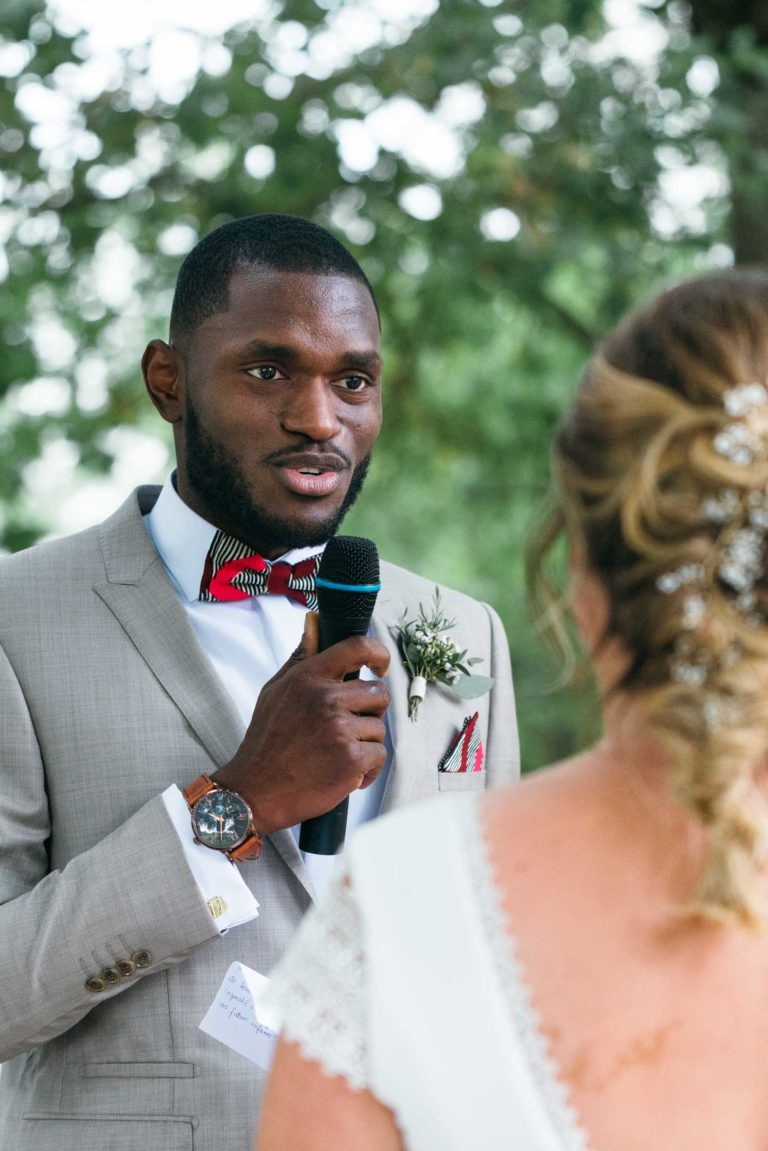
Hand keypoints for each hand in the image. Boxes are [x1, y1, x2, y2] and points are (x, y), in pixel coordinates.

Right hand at [213, 613, 390, 834]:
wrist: (256, 791)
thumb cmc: (265, 741)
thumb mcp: (275, 691)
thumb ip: (300, 659)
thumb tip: (315, 625)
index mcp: (309, 678)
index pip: (357, 648)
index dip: (378, 653)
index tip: (380, 665)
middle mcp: (327, 699)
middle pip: (378, 692)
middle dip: (369, 711)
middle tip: (347, 727)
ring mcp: (341, 730)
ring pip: (379, 728)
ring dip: (364, 743)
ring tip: (336, 753)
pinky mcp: (352, 760)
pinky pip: (379, 756)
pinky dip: (367, 768)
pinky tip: (345, 773)